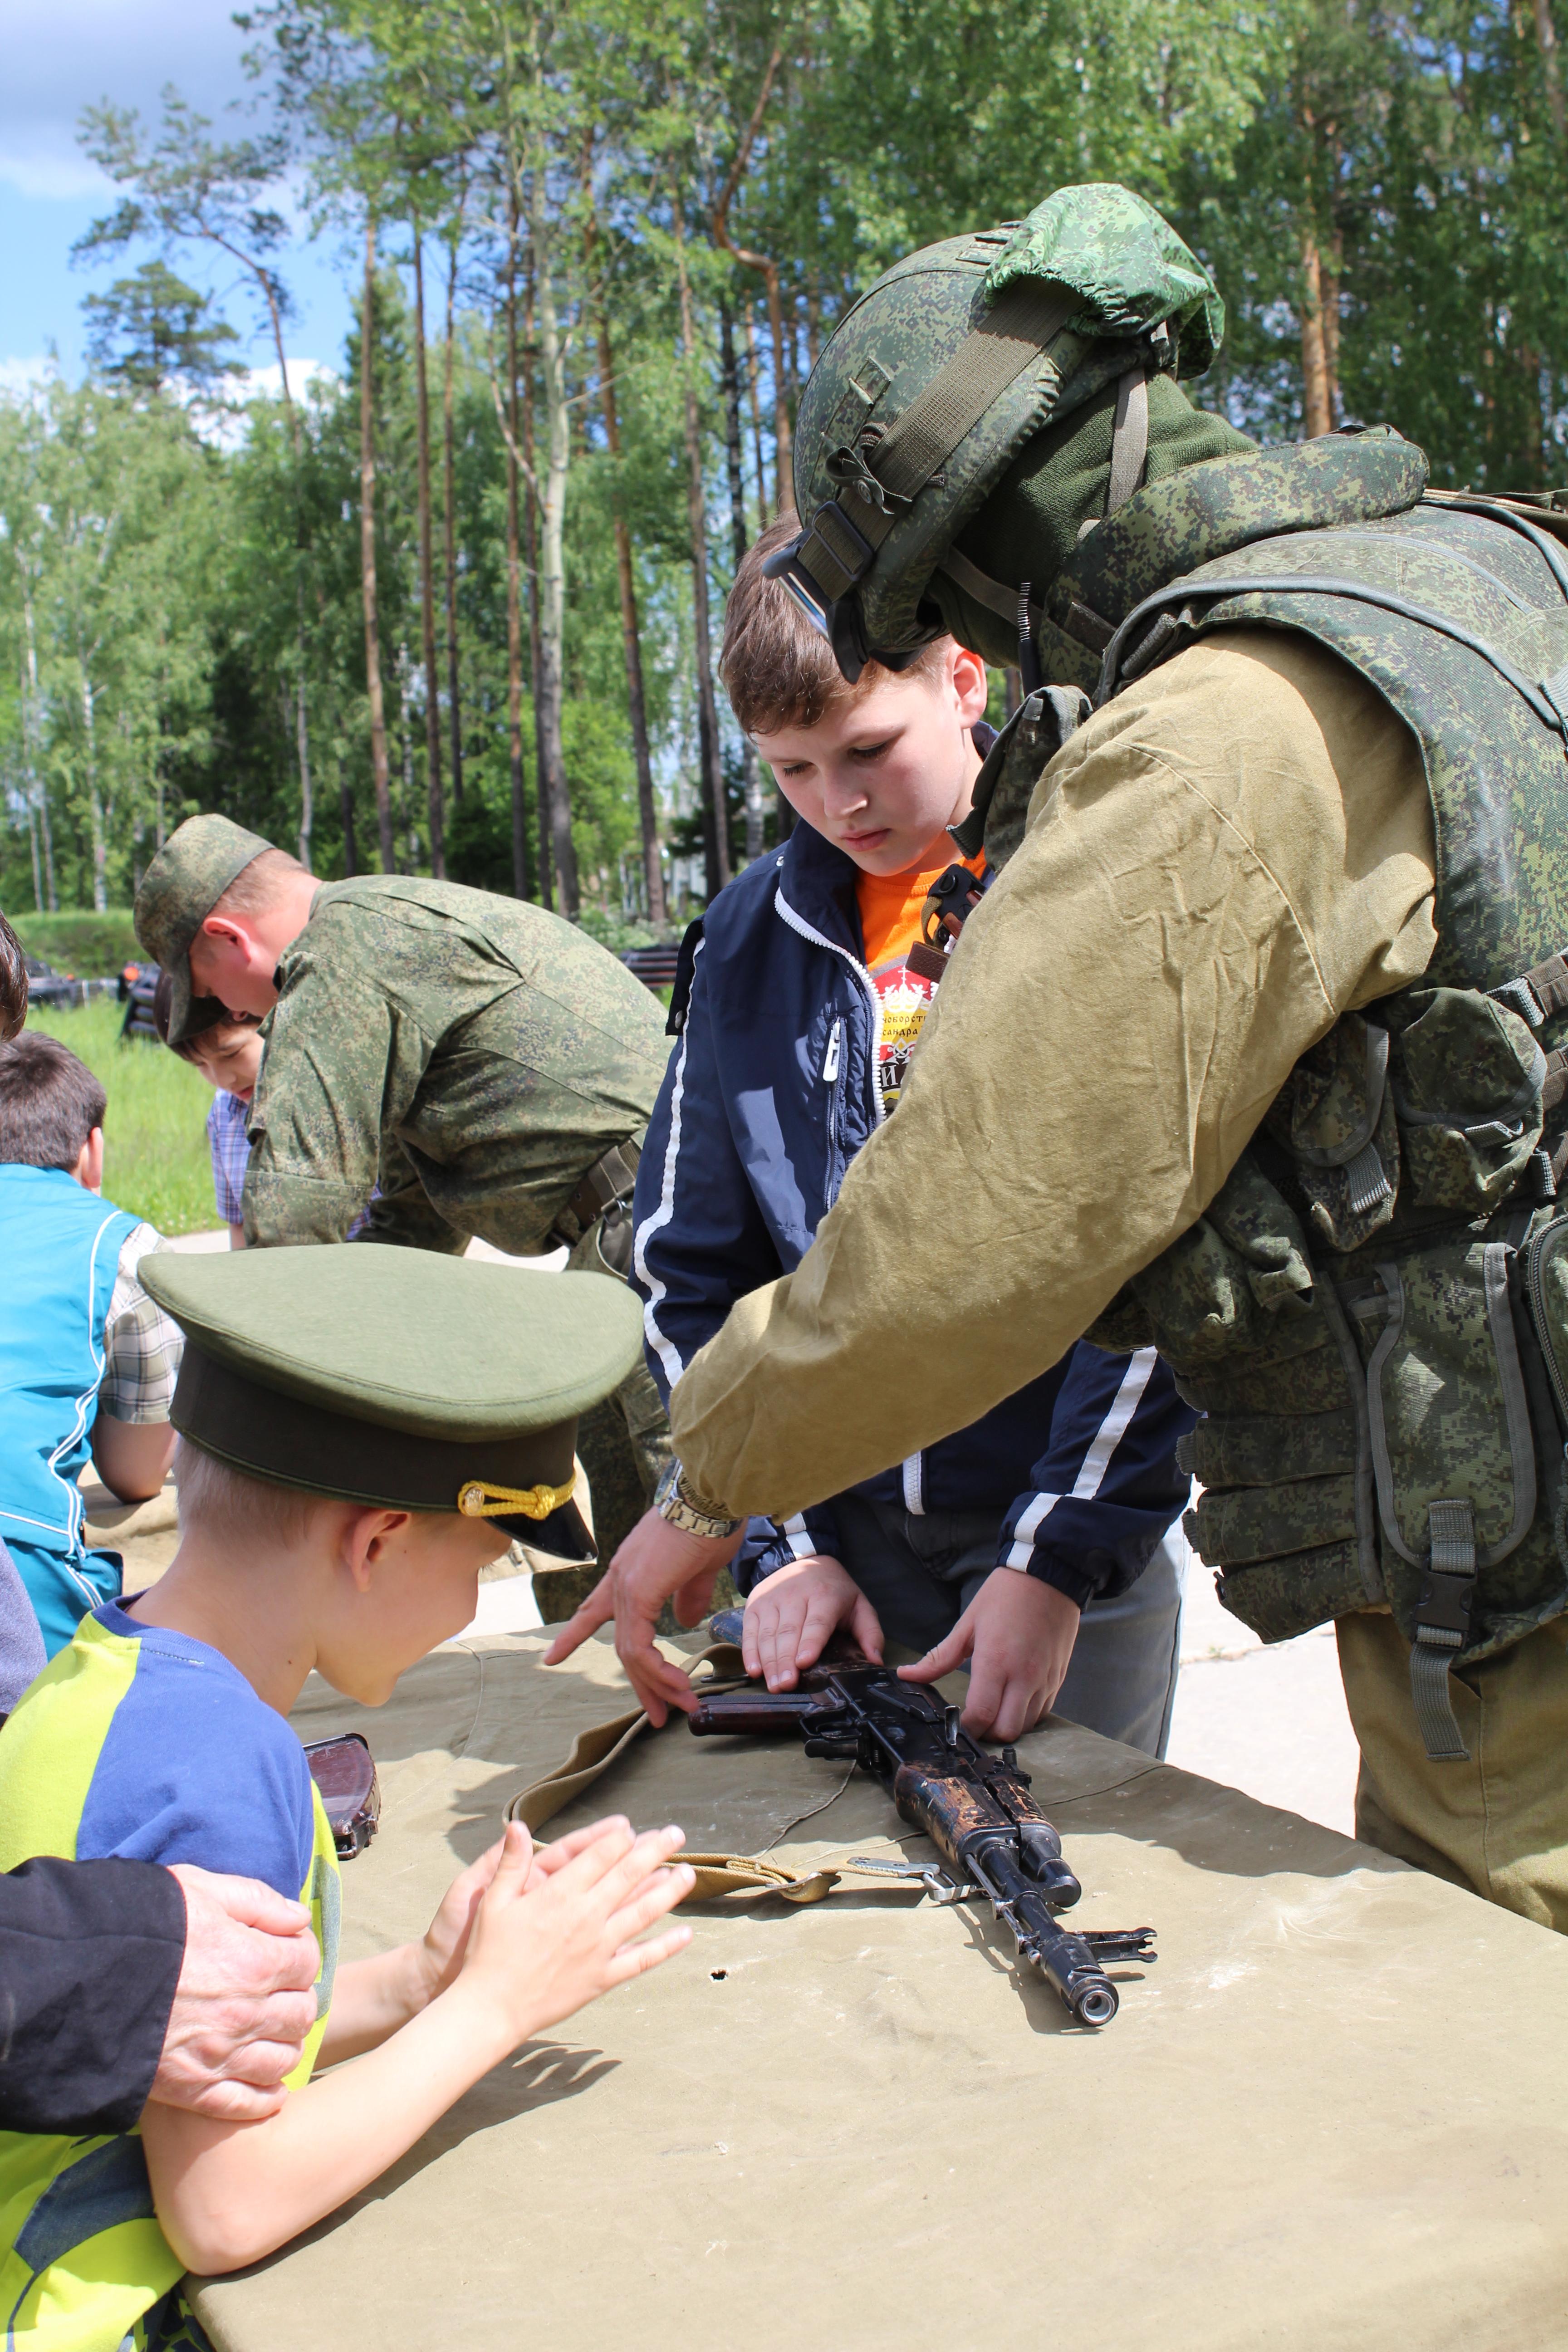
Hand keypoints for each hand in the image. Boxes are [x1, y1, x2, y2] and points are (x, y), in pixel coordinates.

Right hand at [153, 1867, 320, 2120]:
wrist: (78, 1976)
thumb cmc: (141, 1923)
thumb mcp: (201, 1888)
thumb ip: (257, 1901)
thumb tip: (298, 1918)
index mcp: (254, 1962)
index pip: (306, 1963)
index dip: (299, 1954)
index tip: (285, 1952)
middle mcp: (245, 2014)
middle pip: (300, 2014)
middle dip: (296, 2000)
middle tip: (279, 1993)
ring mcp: (220, 2057)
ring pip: (282, 2061)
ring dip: (284, 2045)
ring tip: (272, 2034)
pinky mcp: (191, 2090)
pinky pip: (246, 2104)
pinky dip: (265, 2099)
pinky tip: (268, 2087)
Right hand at [454, 1817, 693, 2048]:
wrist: (492, 2007)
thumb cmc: (489, 1952)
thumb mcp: (494, 1901)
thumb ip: (512, 1862)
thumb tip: (517, 1825)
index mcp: (560, 1894)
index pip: (600, 1856)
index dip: (619, 1839)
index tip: (632, 1828)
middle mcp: (586, 1917)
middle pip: (629, 1875)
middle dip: (656, 1851)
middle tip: (676, 1833)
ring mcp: (598, 1948)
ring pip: (643, 1912)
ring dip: (669, 1891)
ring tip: (688, 1873)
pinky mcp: (602, 1977)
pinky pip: (641, 1959)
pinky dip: (666, 1947)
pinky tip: (686, 1934)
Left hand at [543, 1506, 745, 1726]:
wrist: (711, 1498)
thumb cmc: (710, 1525)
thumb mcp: (698, 1568)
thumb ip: (688, 1596)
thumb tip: (684, 1621)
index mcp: (630, 1573)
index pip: (591, 1610)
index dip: (572, 1635)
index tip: (551, 1658)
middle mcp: (621, 1580)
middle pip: (621, 1644)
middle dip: (640, 1683)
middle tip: (659, 1714)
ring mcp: (627, 1585)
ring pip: (630, 1651)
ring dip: (656, 1683)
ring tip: (680, 1704)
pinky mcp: (639, 1592)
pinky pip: (640, 1645)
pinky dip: (656, 1669)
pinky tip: (674, 1683)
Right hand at [742, 1556, 882, 1689]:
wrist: (801, 1558)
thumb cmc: (833, 1589)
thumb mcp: (858, 1604)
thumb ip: (870, 1632)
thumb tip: (875, 1660)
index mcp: (825, 1595)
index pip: (817, 1622)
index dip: (810, 1642)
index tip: (804, 1662)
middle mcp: (795, 1596)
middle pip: (789, 1632)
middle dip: (786, 1661)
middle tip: (787, 1685)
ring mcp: (772, 1599)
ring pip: (768, 1634)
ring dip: (769, 1662)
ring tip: (774, 1685)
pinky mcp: (756, 1604)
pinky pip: (750, 1631)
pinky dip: (750, 1652)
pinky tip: (755, 1670)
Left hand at [897, 1570, 1080, 1742]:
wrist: (1048, 1575)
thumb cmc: (1005, 1596)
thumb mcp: (968, 1624)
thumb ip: (939, 1658)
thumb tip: (906, 1675)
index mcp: (996, 1662)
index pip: (982, 1715)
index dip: (965, 1729)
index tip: (954, 1725)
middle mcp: (1024, 1676)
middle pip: (1005, 1731)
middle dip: (986, 1733)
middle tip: (973, 1720)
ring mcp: (1045, 1679)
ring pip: (1026, 1726)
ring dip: (1007, 1725)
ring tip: (993, 1710)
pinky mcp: (1058, 1678)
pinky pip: (1043, 1712)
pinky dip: (1026, 1714)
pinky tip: (1014, 1700)